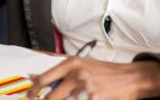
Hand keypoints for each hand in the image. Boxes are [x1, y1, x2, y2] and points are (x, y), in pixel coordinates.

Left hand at [24, 58, 159, 99]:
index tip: (28, 96)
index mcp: (71, 63)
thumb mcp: (80, 66)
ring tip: (70, 97)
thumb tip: (33, 77)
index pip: (45, 78)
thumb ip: (58, 72)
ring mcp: (86, 88)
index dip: (33, 90)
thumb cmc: (104, 72)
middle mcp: (77, 74)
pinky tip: (81, 99)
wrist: (130, 77)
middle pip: (51, 96)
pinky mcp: (94, 99)